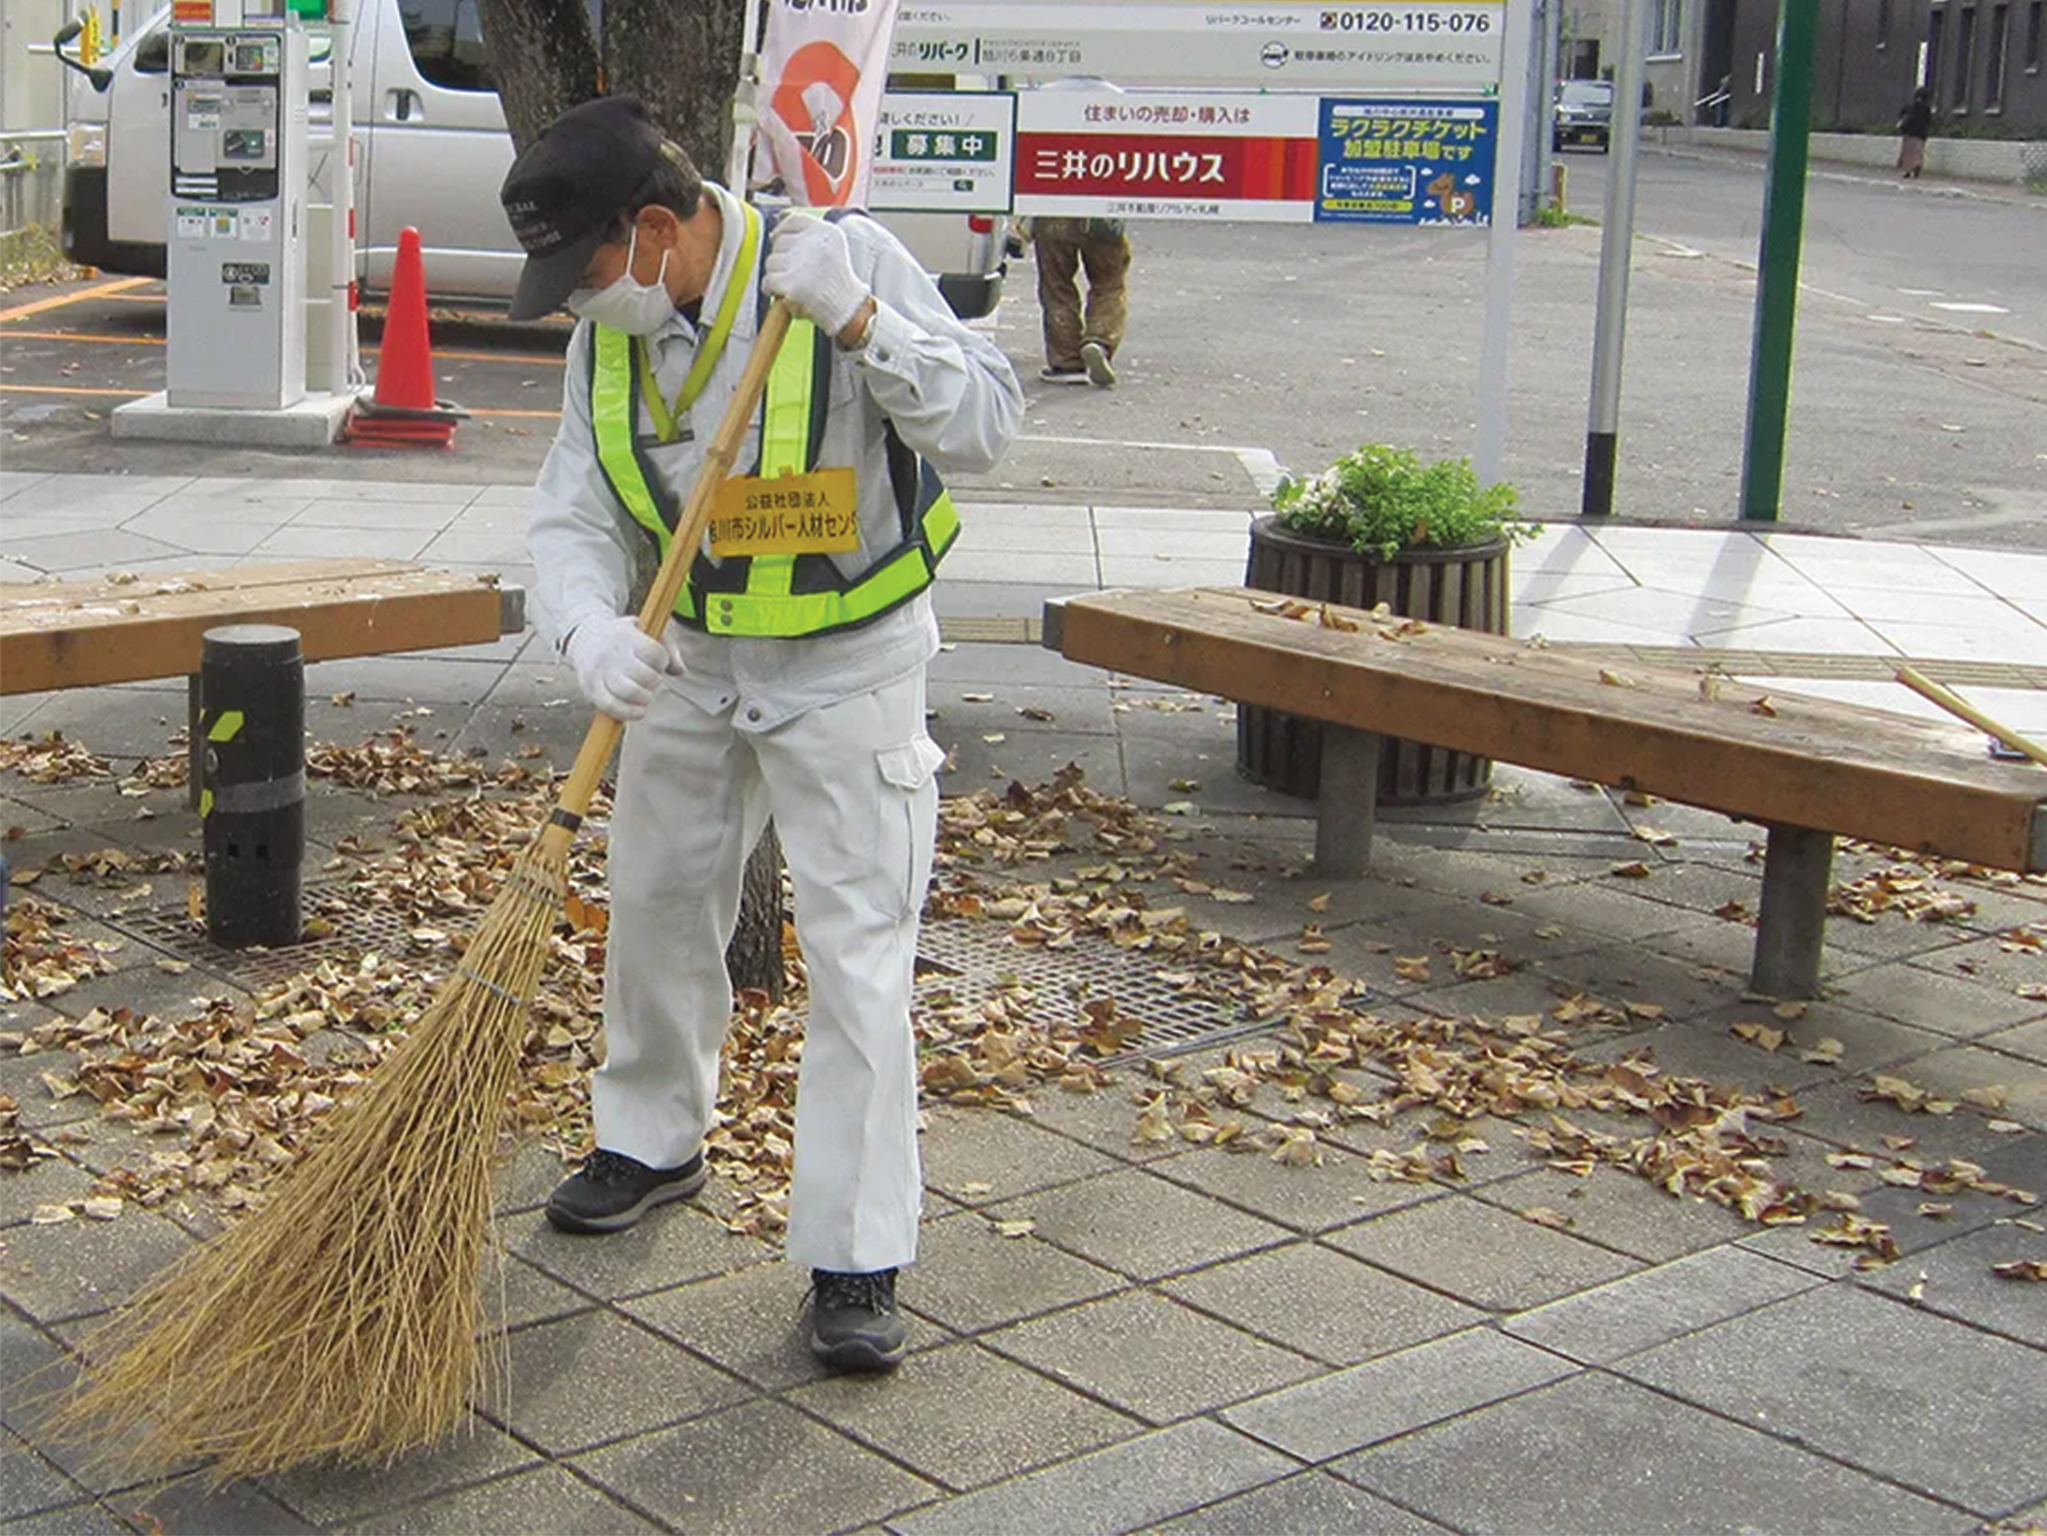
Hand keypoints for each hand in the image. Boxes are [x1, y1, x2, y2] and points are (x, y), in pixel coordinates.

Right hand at [565, 614, 670, 721]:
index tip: (658, 661)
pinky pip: (613, 708)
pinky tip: (638, 709)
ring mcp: (599, 673)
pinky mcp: (592, 691)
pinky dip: (630, 713)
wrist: (586, 639)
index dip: (662, 661)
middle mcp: (611, 654)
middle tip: (650, 678)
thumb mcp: (646, 631)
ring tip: (644, 692)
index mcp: (626, 637)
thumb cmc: (625, 638)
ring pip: (630, 693)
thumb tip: (679, 671)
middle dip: (655, 681)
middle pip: (645, 675)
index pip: (654, 653)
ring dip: (645, 698)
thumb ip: (667, 648)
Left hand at [763, 210, 869, 336]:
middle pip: (779, 243)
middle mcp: (814, 243)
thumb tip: (778, 222)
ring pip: (771, 262)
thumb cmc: (837, 283)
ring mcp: (802, 263)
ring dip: (777, 275)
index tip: (779, 240)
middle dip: (783, 259)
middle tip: (797, 274)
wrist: (847, 310)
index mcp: (826, 232)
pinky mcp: (791, 283)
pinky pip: (768, 281)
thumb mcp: (832, 247)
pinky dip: (772, 290)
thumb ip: (809, 233)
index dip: (782, 230)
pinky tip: (786, 294)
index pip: (793, 220)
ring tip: (796, 285)